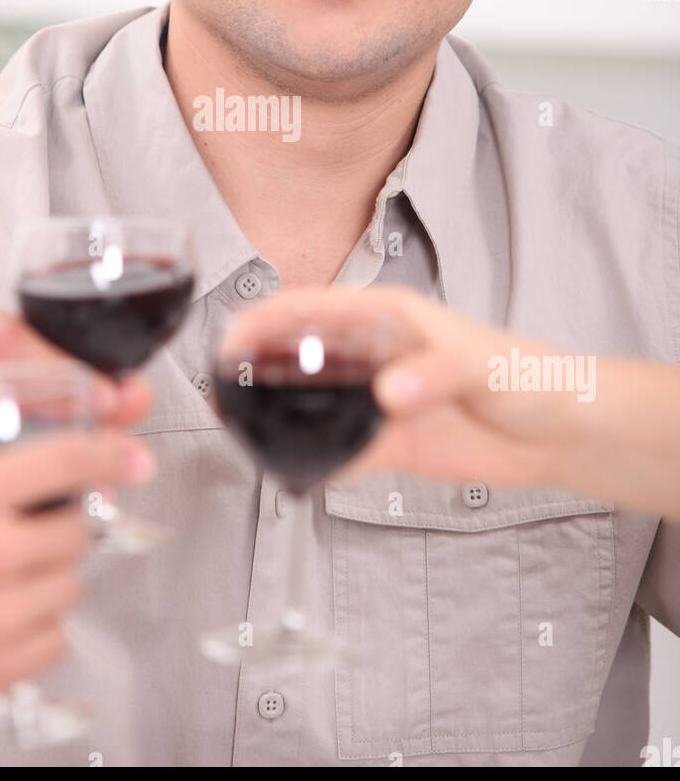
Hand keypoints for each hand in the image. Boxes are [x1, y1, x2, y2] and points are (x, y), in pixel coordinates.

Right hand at [0, 419, 152, 744]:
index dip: (109, 451)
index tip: (129, 453)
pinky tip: (3, 620)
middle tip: (29, 528)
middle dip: (60, 522)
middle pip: (78, 524)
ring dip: (50, 575)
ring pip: (71, 581)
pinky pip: (55, 637)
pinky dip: (39, 627)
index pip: (66, 461)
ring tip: (4, 578)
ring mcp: (1, 612)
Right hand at [222, 285, 576, 488]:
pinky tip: (294, 472)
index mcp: (387, 319)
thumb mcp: (480, 364)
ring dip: (278, 414)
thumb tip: (389, 393)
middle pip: (299, 354)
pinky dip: (315, 463)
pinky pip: (340, 453)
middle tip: (222, 389)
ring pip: (311, 403)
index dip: (266, 318)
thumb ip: (434, 374)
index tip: (233, 337)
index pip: (312, 308)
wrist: (558, 432)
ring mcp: (377, 401)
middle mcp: (374, 356)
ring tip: (241, 430)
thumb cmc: (527, 375)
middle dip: (256, 364)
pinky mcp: (389, 444)